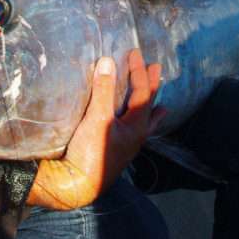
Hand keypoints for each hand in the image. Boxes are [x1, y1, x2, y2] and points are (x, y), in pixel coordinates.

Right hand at [27, 49, 163, 209]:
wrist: (76, 186)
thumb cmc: (90, 153)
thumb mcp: (97, 118)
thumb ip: (103, 90)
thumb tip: (107, 61)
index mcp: (136, 126)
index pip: (142, 92)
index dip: (139, 71)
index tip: (136, 53)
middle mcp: (136, 136)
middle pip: (149, 107)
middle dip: (153, 87)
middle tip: (158, 71)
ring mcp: (126, 146)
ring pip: (145, 123)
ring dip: (150, 110)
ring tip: (161, 108)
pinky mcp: (114, 152)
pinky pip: (133, 132)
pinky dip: (136, 123)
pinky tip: (131, 128)